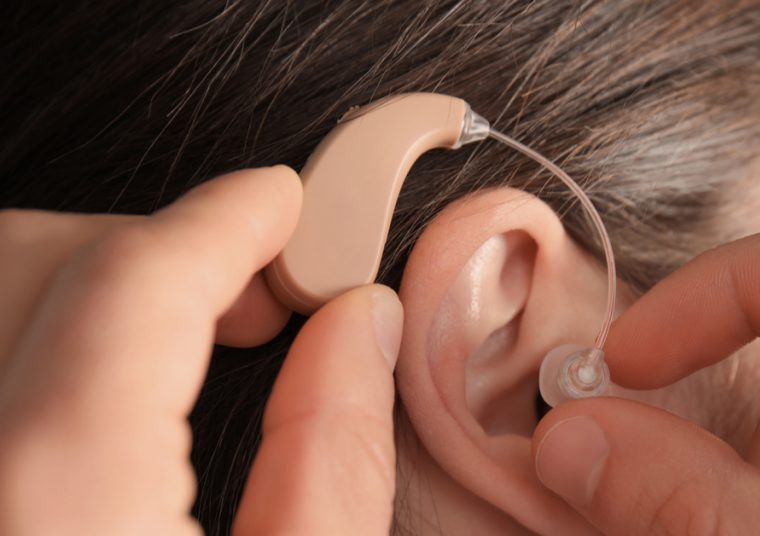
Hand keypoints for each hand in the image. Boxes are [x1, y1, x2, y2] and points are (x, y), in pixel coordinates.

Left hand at [0, 167, 402, 533]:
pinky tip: (126, 390)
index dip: (220, 220)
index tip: (277, 205)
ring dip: (105, 291)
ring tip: (197, 346)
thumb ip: (333, 469)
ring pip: (4, 294)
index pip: (129, 286)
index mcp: (64, 511)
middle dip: (159, 250)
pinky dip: (61, 334)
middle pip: (32, 261)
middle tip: (257, 299)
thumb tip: (359, 331)